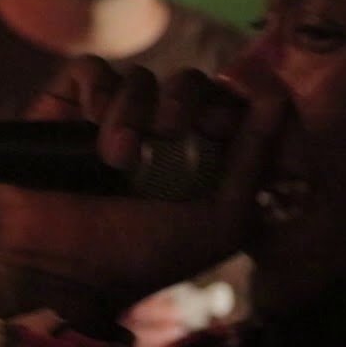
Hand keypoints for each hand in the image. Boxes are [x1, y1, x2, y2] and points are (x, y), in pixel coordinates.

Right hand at [0, 56, 286, 323]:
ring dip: (135, 111)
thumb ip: (254, 159)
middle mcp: (163, 131)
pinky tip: (92, 123)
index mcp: (205, 154)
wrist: (66, 276)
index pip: (233, 101)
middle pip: (191, 81)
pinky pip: (91, 70)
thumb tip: (278, 99)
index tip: (222, 126)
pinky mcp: (70, 109)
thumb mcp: (222, 218)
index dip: (234, 100)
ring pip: (142, 77)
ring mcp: (116, 117)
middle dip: (187, 99)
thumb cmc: (149, 256)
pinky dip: (97, 89)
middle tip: (172, 129)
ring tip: (120, 160)